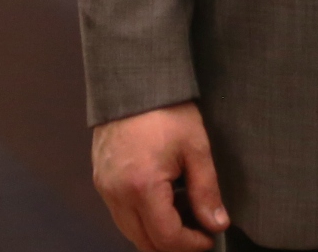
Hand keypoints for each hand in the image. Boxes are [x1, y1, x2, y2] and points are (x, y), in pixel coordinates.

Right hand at [92, 103, 227, 250]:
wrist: (133, 81)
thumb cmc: (167, 110)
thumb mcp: (196, 148)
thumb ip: (207, 191)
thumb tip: (217, 224)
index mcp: (142, 187)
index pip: (166, 238)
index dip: (191, 245)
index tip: (209, 238)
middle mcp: (117, 193)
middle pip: (145, 242)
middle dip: (174, 245)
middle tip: (198, 232)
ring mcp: (104, 188)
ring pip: (131, 232)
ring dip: (156, 233)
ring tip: (183, 214)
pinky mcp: (100, 180)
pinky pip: (120, 215)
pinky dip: (142, 218)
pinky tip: (163, 201)